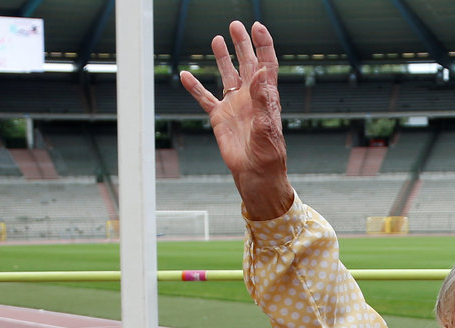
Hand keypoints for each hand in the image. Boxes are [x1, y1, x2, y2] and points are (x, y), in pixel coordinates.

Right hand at [179, 21, 293, 219]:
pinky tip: (186, 74)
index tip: (257, 27)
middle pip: (247, 64)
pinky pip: (205, 98)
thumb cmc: (268, 154)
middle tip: (236, 25)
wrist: (255, 174)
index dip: (263, 45)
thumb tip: (261, 70)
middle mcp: (251, 98)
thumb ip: (263, 98)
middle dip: (242, 44)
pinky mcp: (220, 118)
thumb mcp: (267, 126)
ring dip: (222, 58)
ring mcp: (235, 106)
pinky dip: (195, 87)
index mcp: (266, 97)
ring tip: (217, 40)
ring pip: (227, 76)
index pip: (266, 65)